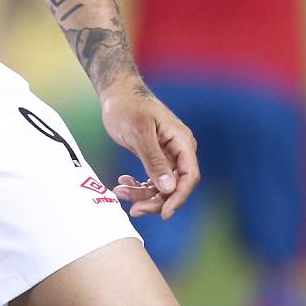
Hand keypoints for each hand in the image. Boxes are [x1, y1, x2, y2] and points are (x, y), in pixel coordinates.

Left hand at [101, 83, 198, 218]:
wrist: (117, 92)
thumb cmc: (128, 106)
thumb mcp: (139, 132)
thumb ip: (154, 159)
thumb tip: (169, 187)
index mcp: (181, 142)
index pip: (189, 176)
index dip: (178, 197)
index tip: (164, 213)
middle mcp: (178, 150)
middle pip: (175, 185)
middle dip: (156, 200)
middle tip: (134, 210)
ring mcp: (167, 155)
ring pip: (161, 186)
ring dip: (142, 194)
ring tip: (119, 192)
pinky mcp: (155, 157)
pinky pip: (152, 179)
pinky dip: (138, 185)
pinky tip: (123, 183)